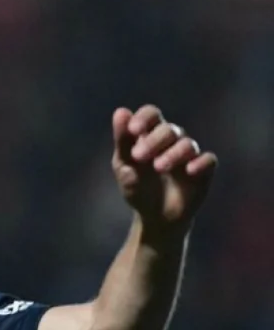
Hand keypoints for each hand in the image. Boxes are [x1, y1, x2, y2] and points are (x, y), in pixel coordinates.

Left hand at [113, 105, 216, 234]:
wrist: (156, 217)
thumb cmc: (138, 187)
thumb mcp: (124, 167)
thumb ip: (122, 143)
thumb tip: (120, 112)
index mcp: (150, 135)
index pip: (152, 114)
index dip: (145, 118)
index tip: (134, 129)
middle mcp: (172, 141)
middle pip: (169, 129)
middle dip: (154, 140)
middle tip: (139, 156)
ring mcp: (190, 155)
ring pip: (187, 144)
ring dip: (172, 153)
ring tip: (158, 167)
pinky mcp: (204, 170)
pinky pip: (208, 160)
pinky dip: (199, 163)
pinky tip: (189, 171)